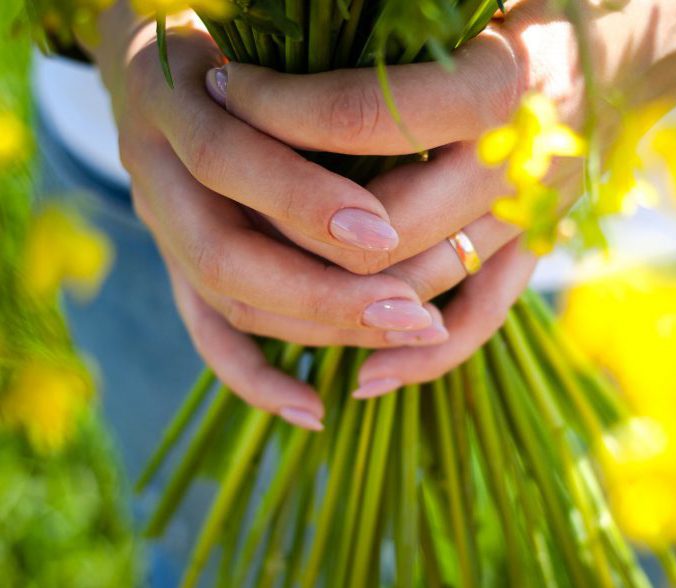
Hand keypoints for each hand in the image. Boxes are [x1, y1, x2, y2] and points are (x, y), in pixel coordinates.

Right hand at [96, 21, 454, 428]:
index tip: (382, 232)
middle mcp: (155, 166)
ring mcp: (163, 220)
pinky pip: (208, 333)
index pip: (227, 161)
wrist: (161, 46)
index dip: (300, 202)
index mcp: (169, 94)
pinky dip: (258, 378)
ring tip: (406, 336)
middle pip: (225, 256)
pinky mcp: (179, 259)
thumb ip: (313, 74)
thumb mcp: (265, 25)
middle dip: (325, 292)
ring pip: (227, 300)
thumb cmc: (231, 22)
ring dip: (317, 328)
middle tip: (414, 314)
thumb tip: (410, 120)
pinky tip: (314, 409)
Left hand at [211, 0, 585, 395]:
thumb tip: (307, 12)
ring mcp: (526, 222)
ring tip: (261, 267)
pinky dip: (423, 358)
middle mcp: (514, 168)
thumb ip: (409, 20)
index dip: (280, 107)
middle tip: (224, 176)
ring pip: (415, 286)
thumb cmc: (553, 8)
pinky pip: (481, 322)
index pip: (363, 116)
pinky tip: (365, 377)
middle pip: (378, 224)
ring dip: (332, 289)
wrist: (637, 55)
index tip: (229, 85)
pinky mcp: (534, 252)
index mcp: (500, 89)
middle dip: (285, 206)